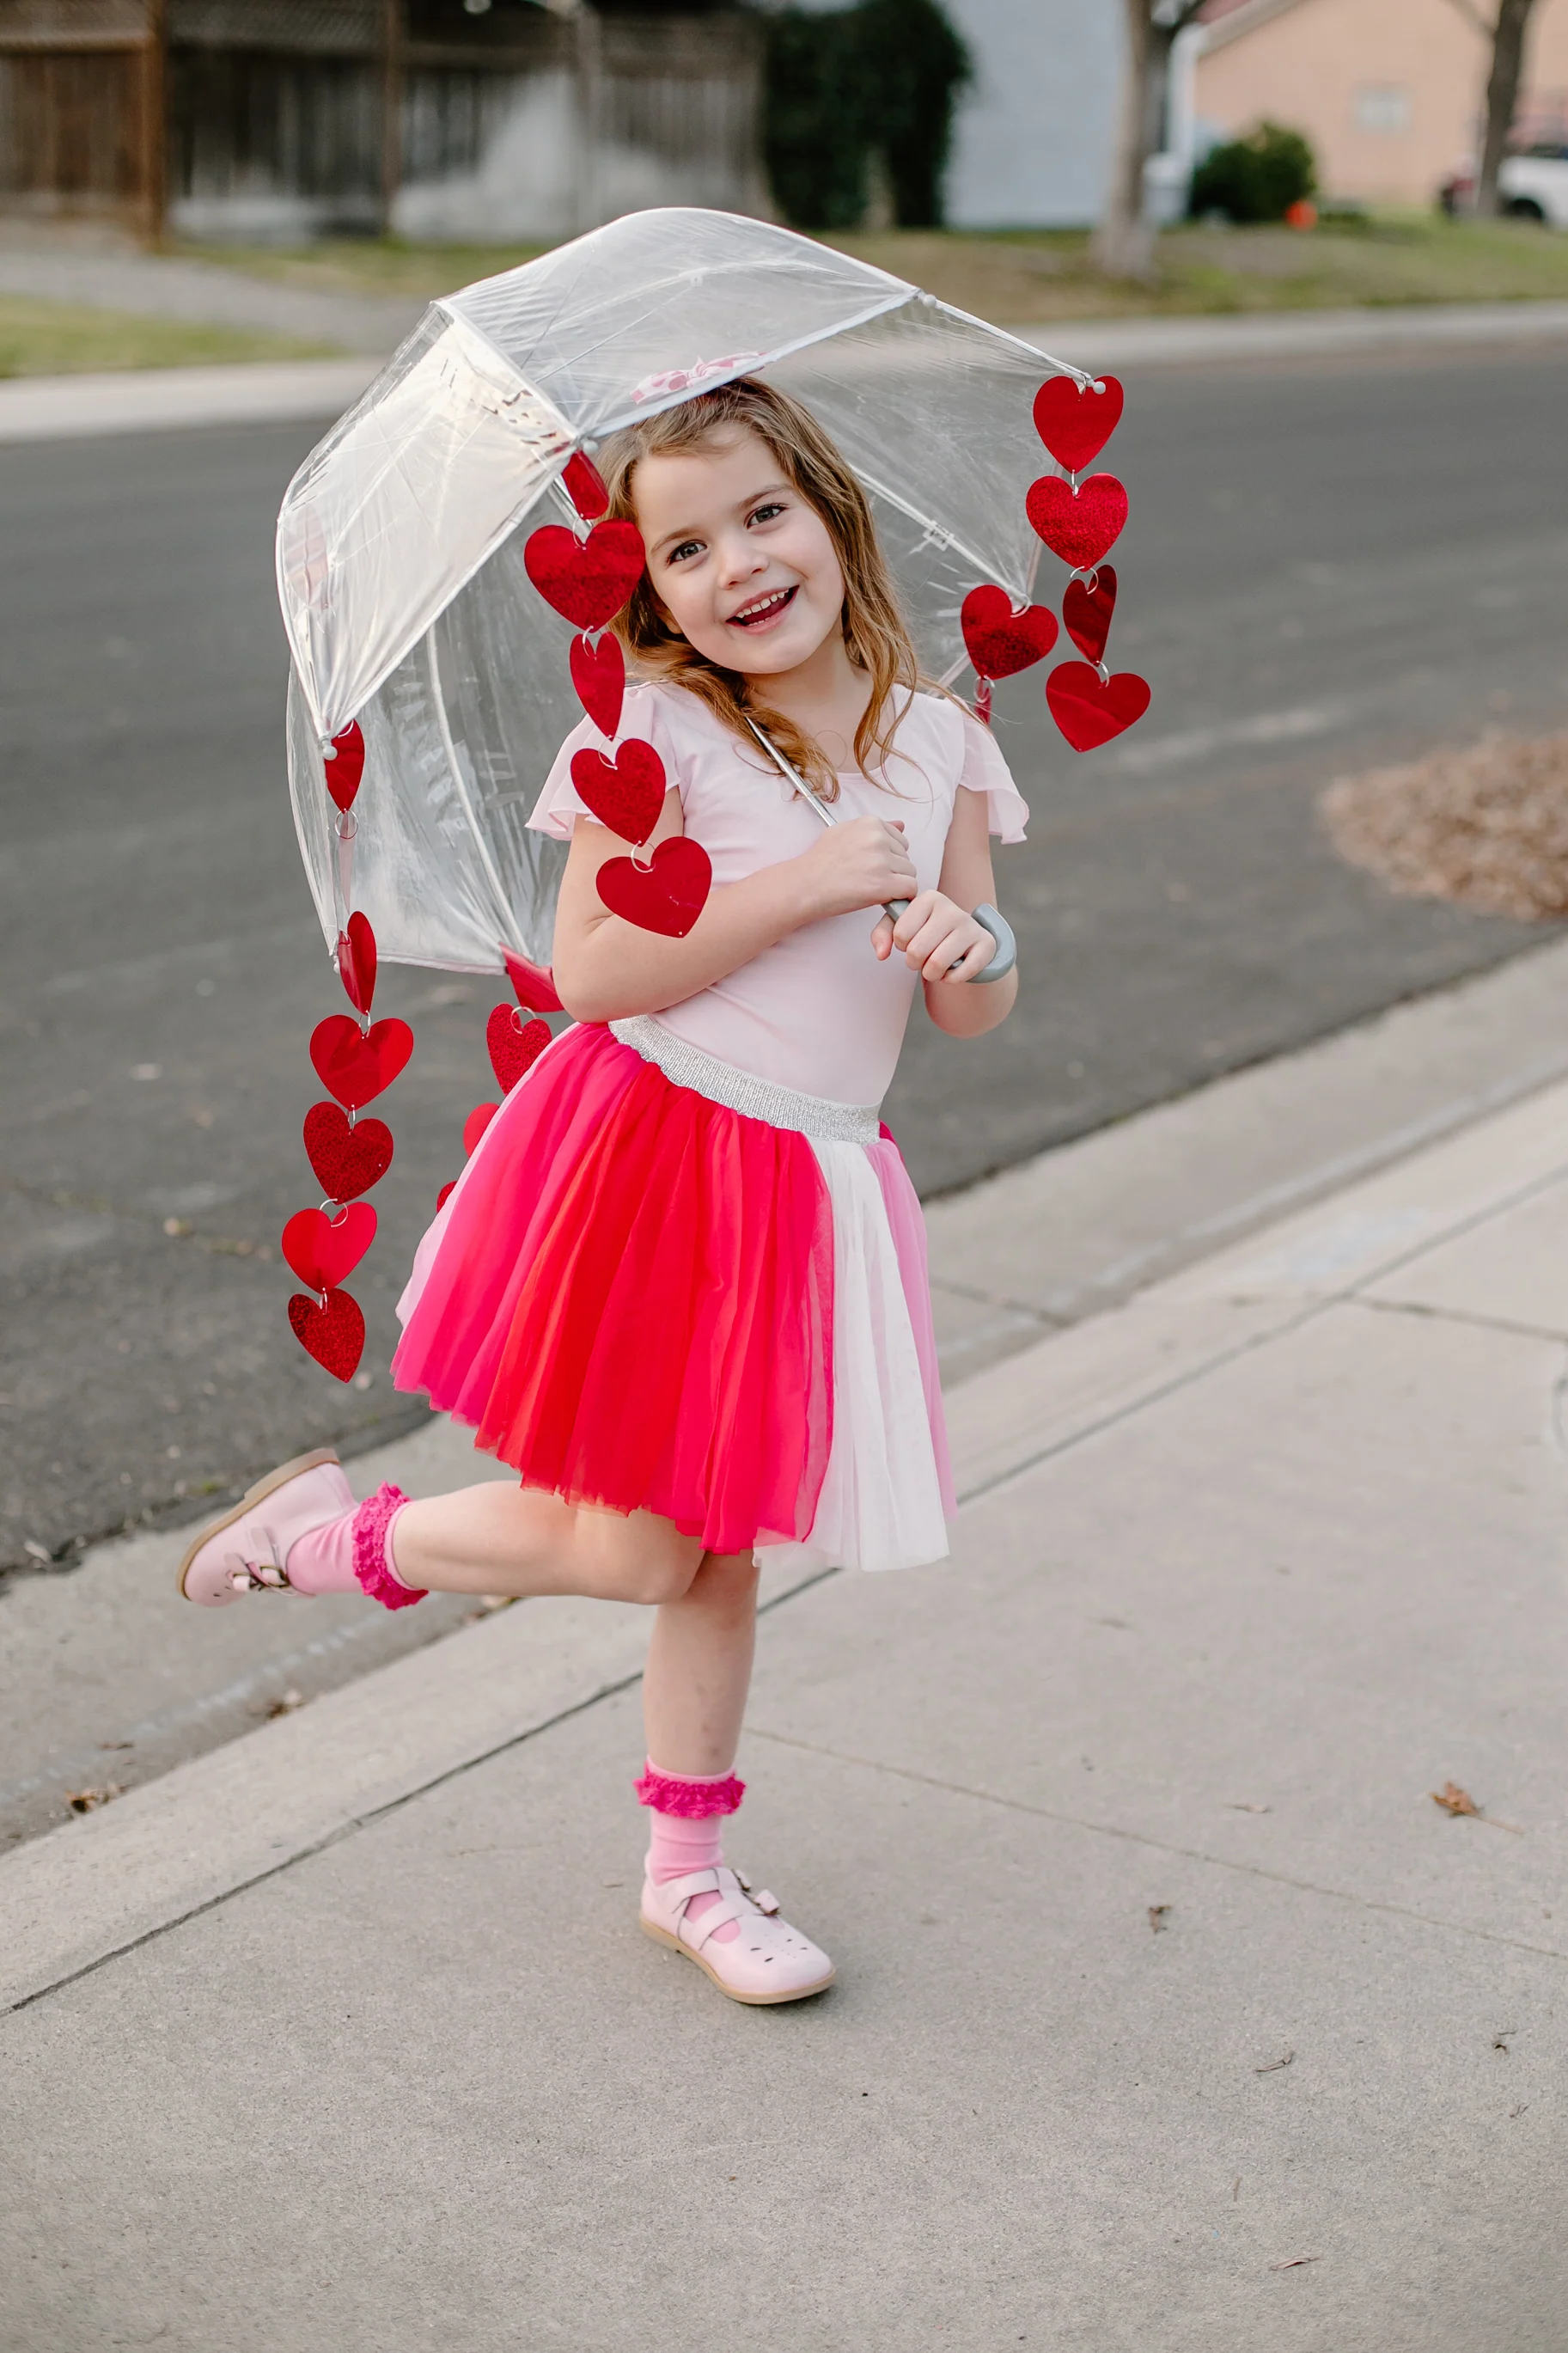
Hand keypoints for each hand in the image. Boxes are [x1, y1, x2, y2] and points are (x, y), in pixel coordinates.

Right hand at [798, 815, 915, 918]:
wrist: (804, 885)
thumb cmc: (819, 863)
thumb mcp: (843, 832)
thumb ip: (873, 830)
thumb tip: (901, 825)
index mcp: (870, 823)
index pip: (900, 840)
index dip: (888, 857)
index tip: (872, 867)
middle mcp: (878, 838)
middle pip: (906, 858)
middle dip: (893, 871)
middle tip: (868, 879)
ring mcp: (881, 860)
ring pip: (909, 874)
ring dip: (896, 884)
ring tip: (871, 889)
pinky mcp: (883, 883)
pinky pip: (910, 889)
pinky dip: (900, 897)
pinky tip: (884, 898)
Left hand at [871, 889, 995, 980]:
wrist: (965, 944)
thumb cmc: (930, 934)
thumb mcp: (903, 928)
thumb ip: (883, 934)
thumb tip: (882, 953)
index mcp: (929, 898)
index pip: (900, 934)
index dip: (901, 946)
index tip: (911, 942)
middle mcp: (951, 909)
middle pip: (916, 951)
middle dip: (914, 963)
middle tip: (921, 959)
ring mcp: (970, 926)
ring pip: (937, 963)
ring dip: (931, 974)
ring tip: (934, 967)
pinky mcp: (986, 945)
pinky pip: (961, 973)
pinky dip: (951, 979)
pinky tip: (952, 971)